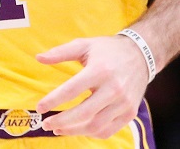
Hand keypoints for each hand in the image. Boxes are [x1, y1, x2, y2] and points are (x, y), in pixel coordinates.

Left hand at [35, 35, 150, 137]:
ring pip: (95, 125)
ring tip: (58, 128)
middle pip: (83, 112)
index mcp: (100, 70)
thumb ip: (61, 52)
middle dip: (61, 121)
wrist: (141, 54)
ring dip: (73, 130)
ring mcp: (124, 103)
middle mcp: (114, 88)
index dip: (53, 100)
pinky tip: (77, 129)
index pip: (72, 89)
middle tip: (46, 124)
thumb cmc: (108, 50)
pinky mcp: (130, 113)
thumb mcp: (85, 45)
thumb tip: (38, 58)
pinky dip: (90, 133)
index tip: (39, 108)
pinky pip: (107, 131)